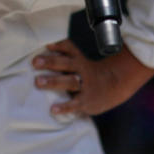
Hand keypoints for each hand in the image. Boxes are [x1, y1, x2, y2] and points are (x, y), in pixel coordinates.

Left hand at [32, 39, 153, 116]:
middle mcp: (81, 70)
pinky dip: (65, 107)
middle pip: (65, 64)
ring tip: (38, 82)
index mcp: (80, 58)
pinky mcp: (86, 101)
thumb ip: (67, 52)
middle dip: (50, 62)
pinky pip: (75, 104)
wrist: (118, 84)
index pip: (68, 48)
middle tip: (35, 62)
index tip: (45, 45)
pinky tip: (53, 109)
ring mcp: (84, 85)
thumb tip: (47, 45)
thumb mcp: (83, 57)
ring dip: (53, 81)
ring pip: (68, 82)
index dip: (57, 46)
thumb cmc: (93, 69)